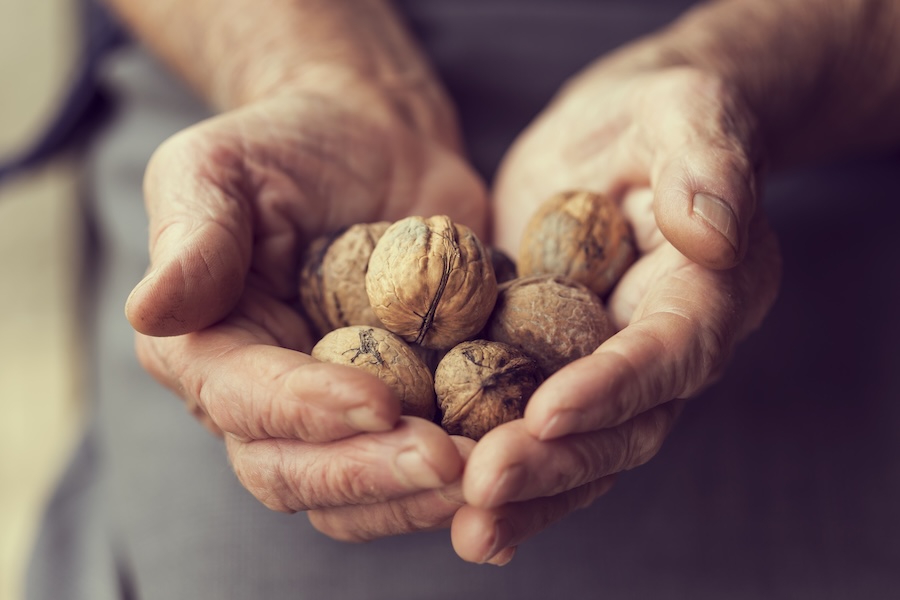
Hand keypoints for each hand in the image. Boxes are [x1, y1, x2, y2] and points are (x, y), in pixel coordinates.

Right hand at [125, 86, 487, 529]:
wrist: (373, 142)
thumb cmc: (288, 144)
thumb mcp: (222, 166)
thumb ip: (192, 236)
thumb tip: (149, 309)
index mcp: (209, 349)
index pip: (243, 403)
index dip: (305, 412)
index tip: (379, 402)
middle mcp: (265, 401)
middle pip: (298, 474)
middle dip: (370, 474)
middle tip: (448, 464)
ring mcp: (337, 413)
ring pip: (363, 490)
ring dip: (422, 494)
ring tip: (489, 474)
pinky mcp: (404, 407)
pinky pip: (425, 460)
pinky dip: (468, 468)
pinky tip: (517, 454)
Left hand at [449, 58, 781, 563]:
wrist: (616, 133)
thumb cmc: (658, 113)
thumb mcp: (686, 112)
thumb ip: (706, 164)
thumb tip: (711, 232)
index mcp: (709, 294)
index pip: (670, 353)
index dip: (616, 385)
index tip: (550, 409)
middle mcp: (664, 349)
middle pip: (623, 427)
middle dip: (556, 462)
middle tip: (484, 491)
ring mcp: (606, 366)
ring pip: (577, 447)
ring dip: (526, 493)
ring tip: (467, 527)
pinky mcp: (552, 364)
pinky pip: (531, 426)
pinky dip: (502, 467)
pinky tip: (451, 502)